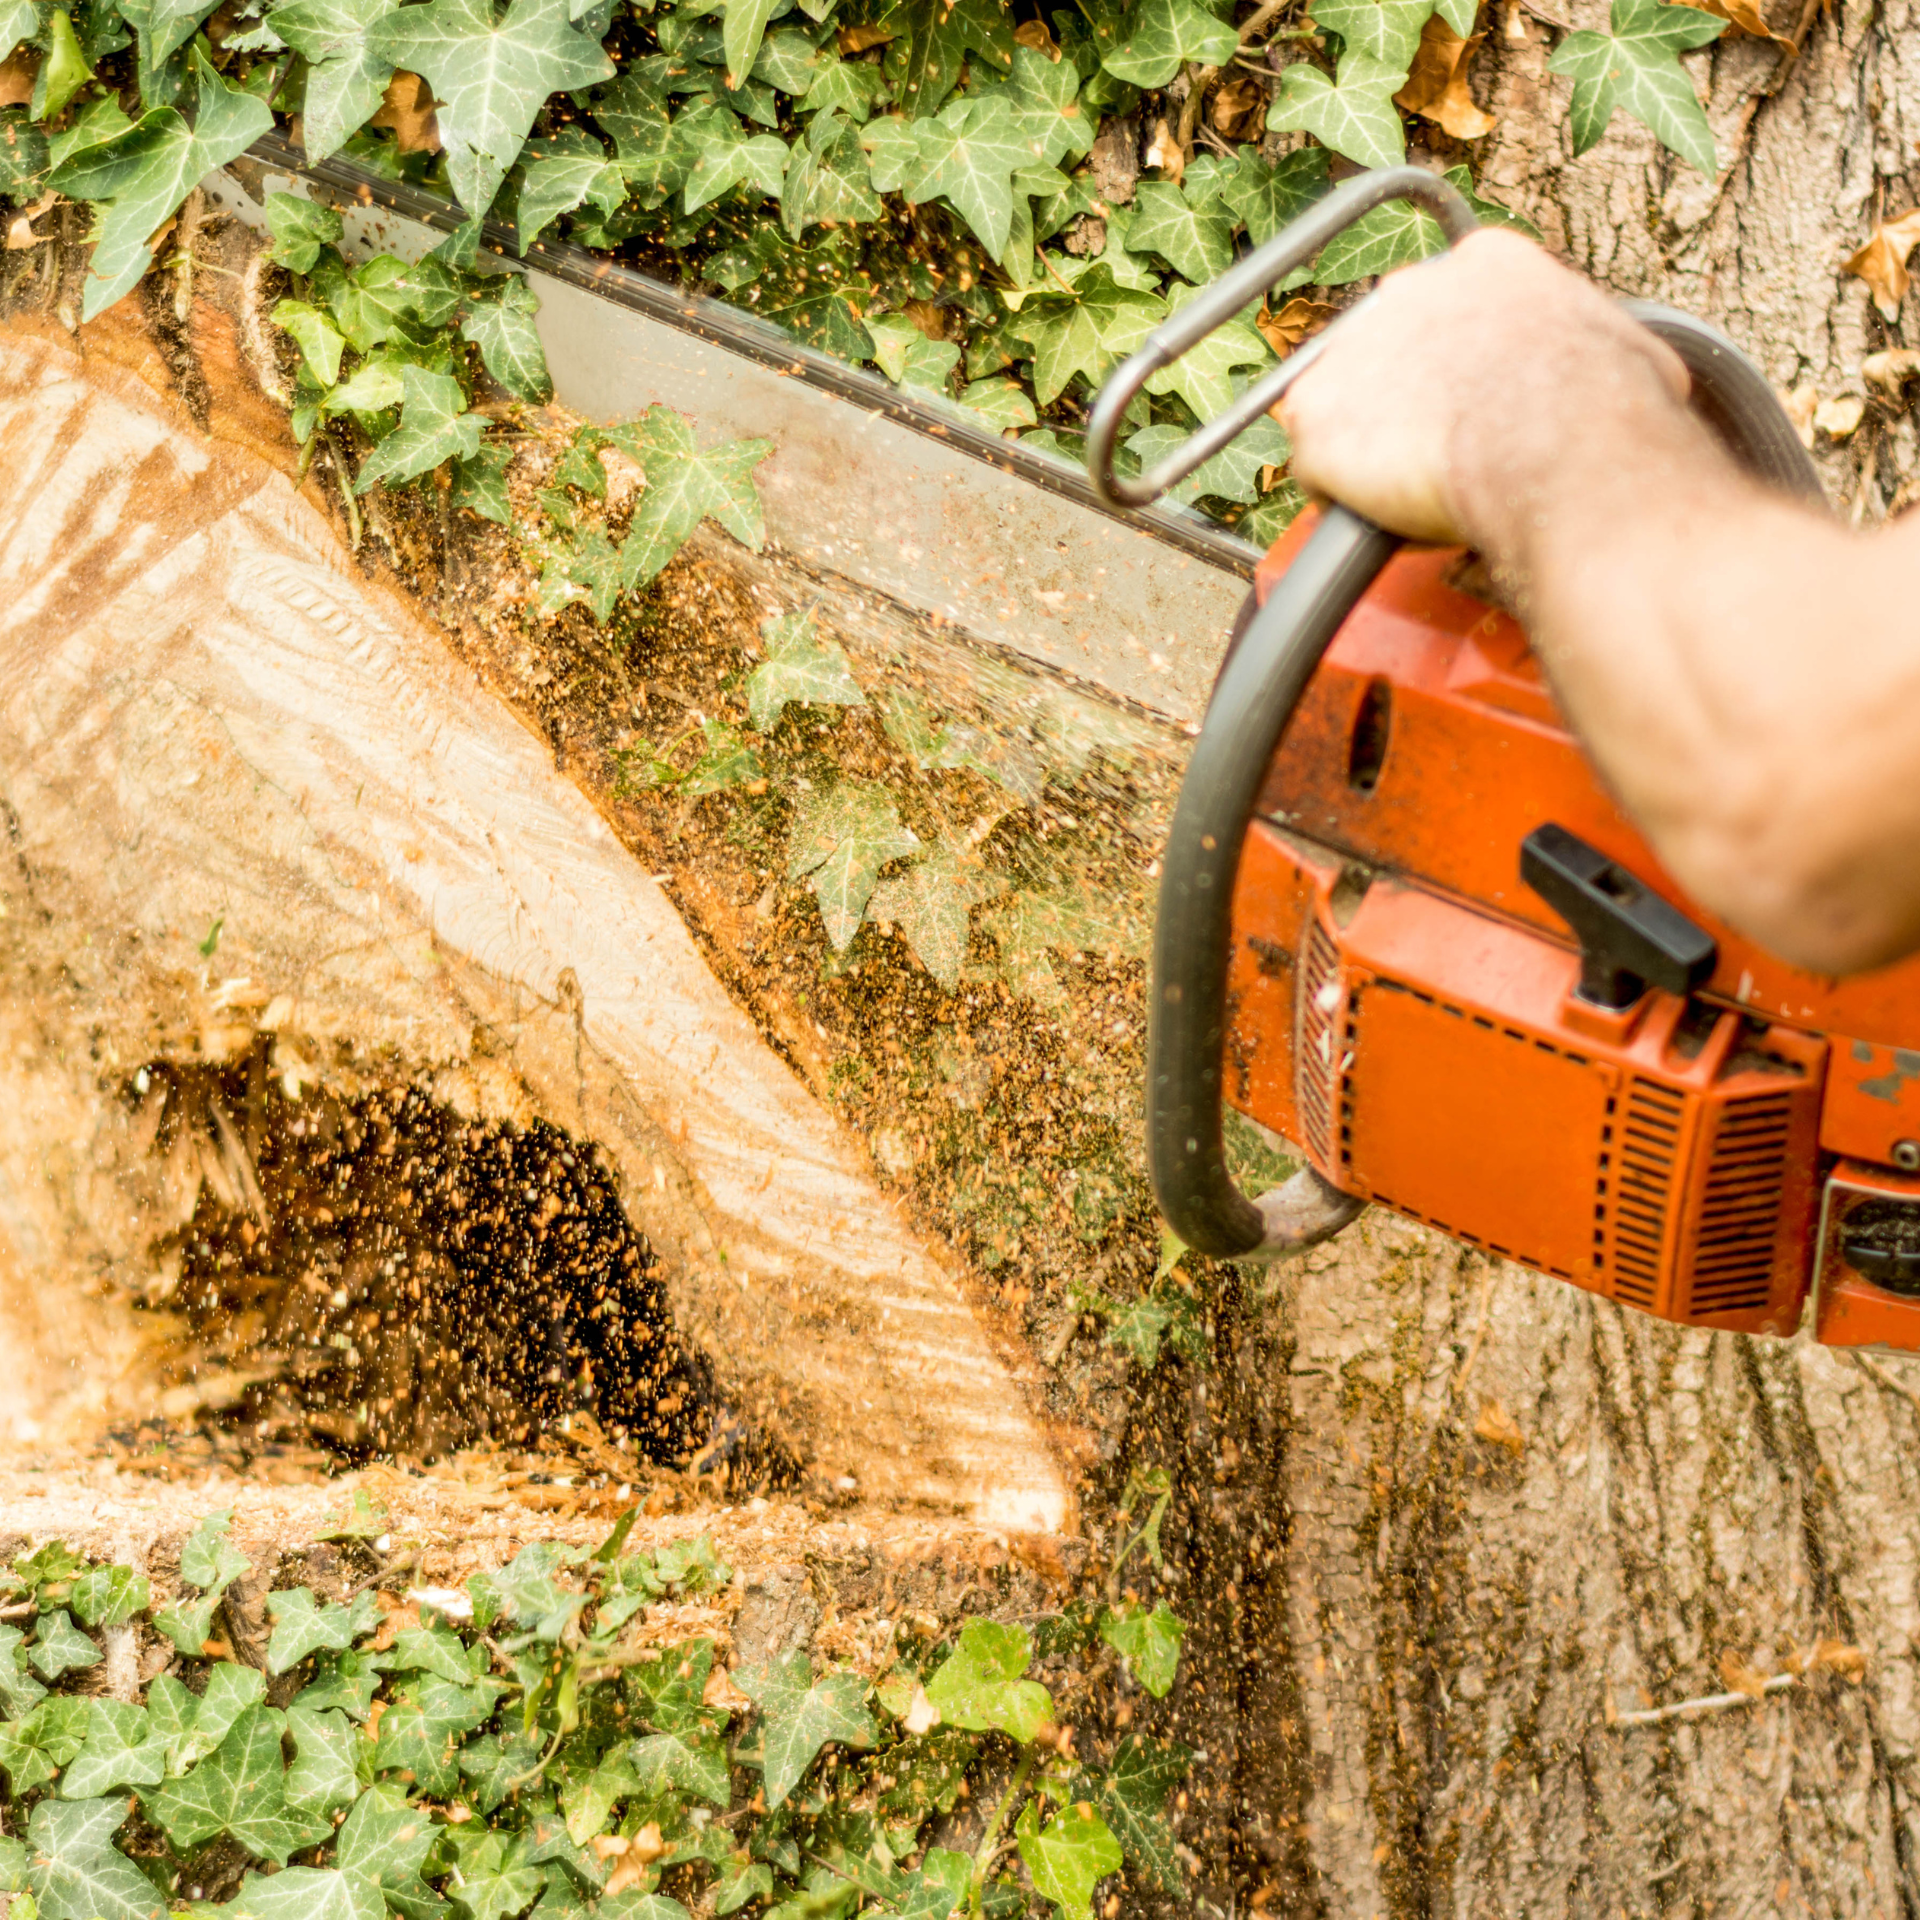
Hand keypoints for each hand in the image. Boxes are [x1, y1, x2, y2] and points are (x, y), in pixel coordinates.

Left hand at [1277, 228, 1692, 546]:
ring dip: (1369, 452)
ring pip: (1345, 410)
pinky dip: (1341, 499)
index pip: (1448, 311)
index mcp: (1486, 265)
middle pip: (1386, 355)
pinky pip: (1314, 467)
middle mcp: (1408, 289)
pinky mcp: (1316, 412)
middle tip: (1438, 459)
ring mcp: (1353, 348)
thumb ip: (1589, 350)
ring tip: (1412, 493)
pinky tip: (1381, 514)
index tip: (1468, 409)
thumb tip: (1616, 380)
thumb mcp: (1627, 353)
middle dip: (1403, 407)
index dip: (1454, 371)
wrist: (1555, 445)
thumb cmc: (1604, 412)